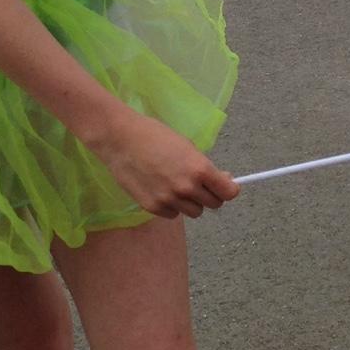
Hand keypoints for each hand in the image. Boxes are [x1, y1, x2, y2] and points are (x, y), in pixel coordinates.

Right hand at [96, 107, 239, 218]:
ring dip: (191, 202)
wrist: (120, 140)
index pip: (229, 192)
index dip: (229, 189)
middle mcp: (187, 187)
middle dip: (210, 195)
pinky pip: (173, 214)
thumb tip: (223, 180)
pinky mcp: (153, 208)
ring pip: (194, 212)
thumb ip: (204, 167)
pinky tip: (161, 190)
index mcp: (199, 168)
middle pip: (213, 204)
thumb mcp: (187, 146)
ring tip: (177, 185)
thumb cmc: (155, 136)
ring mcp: (169, 200)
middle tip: (199, 184)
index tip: (225, 185)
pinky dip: (172, 206)